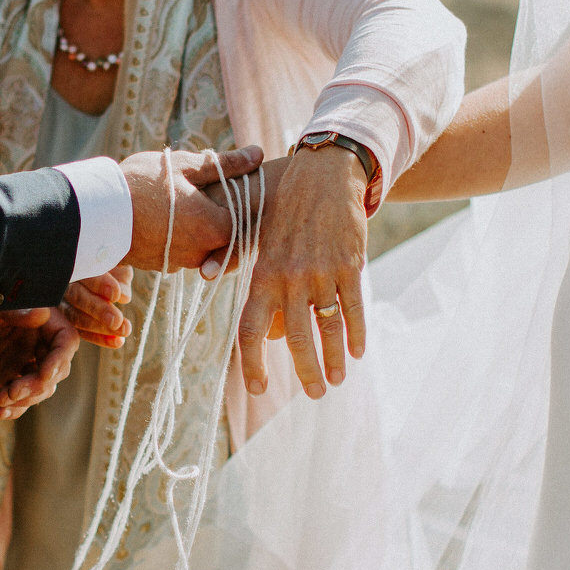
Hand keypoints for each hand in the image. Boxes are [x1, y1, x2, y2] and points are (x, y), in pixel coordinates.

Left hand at [0, 306, 81, 419]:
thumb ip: (16, 310)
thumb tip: (42, 314)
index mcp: (43, 321)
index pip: (66, 341)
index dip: (60, 360)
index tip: (44, 374)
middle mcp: (39, 343)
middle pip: (56, 371)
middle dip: (37, 386)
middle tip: (13, 391)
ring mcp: (26, 362)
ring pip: (41, 389)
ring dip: (24, 400)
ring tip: (0, 400)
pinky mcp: (10, 378)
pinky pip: (20, 399)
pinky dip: (13, 409)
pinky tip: (0, 413)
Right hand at [62, 265, 131, 348]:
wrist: (102, 261)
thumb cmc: (110, 259)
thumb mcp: (117, 260)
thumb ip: (119, 274)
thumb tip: (122, 297)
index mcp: (73, 260)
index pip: (83, 271)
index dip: (99, 283)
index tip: (116, 295)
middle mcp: (62, 280)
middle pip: (76, 296)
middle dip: (98, 310)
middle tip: (117, 321)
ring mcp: (62, 301)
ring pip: (75, 316)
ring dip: (100, 327)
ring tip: (123, 331)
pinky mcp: (69, 319)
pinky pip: (81, 331)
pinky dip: (100, 338)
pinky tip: (118, 342)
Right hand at [119, 146, 266, 273]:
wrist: (95, 215)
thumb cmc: (142, 185)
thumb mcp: (186, 166)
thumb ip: (226, 164)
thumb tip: (258, 154)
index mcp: (216, 227)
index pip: (248, 219)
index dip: (246, 200)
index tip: (239, 185)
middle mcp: (203, 252)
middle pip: (227, 235)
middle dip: (222, 213)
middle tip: (209, 191)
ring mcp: (181, 262)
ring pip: (204, 244)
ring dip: (200, 225)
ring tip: (184, 200)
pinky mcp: (162, 265)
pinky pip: (182, 250)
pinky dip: (181, 235)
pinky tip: (168, 215)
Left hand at [238, 149, 369, 400]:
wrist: (324, 174)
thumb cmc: (283, 204)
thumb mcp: (254, 230)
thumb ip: (237, 259)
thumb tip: (211, 279)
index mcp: (263, 275)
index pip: (251, 329)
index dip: (253, 362)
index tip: (258, 387)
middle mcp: (290, 278)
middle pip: (294, 338)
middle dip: (305, 372)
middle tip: (313, 395)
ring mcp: (322, 273)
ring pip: (328, 328)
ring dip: (333, 360)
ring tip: (336, 381)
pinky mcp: (349, 265)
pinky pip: (353, 307)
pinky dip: (357, 333)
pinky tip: (357, 352)